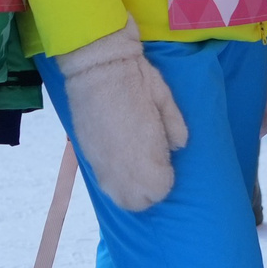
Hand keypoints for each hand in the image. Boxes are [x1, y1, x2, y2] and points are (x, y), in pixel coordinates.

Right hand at [55, 19, 188, 210]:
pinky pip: (103, 181)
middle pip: (137, 202)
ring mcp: (102, 162)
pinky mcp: (87, 154)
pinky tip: (119, 165)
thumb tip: (179, 146)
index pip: (158, 189)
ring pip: (118, 196)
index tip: (166, 166)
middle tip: (153, 172)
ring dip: (130, 190)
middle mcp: (123, 165)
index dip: (164, 180)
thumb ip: (174, 125)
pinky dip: (115, 180)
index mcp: (146, 152)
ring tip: (136, 171)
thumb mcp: (164, 98)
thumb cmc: (136, 79)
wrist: (96, 66)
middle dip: (148, 192)